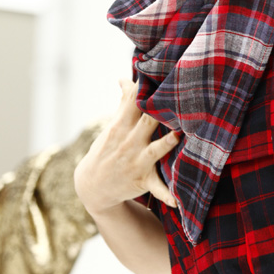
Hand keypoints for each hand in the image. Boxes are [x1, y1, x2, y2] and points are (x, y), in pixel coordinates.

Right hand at [74, 79, 179, 215]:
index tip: (162, 72)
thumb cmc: (107, 149)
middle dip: (160, 109)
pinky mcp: (143, 180)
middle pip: (147, 120)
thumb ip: (124, 102)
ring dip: (166, 144)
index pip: (135, 101)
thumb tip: (124, 78)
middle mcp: (130, 141)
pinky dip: (166, 195)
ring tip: (179, 136)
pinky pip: (157, 188)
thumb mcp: (113, 125)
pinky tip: (178, 201)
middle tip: (181, 95)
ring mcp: (137, 161)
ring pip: (155, 151)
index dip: (147, 87)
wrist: (92, 186)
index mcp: (123, 125)